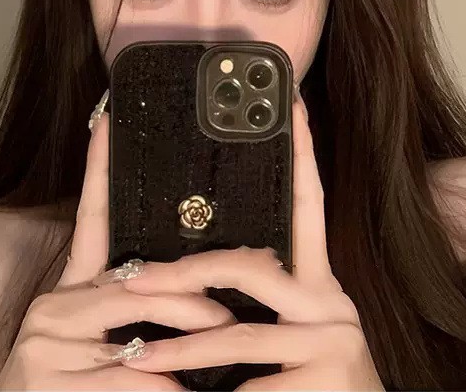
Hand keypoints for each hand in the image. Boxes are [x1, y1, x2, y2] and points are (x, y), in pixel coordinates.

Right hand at [0, 92, 234, 390]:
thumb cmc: (72, 386)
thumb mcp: (98, 337)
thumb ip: (131, 306)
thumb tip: (191, 283)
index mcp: (71, 290)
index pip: (91, 219)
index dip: (98, 168)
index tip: (108, 117)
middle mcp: (54, 306)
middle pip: (137, 284)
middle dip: (191, 299)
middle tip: (232, 311)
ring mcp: (44, 343)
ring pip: (137, 335)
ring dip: (186, 347)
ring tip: (220, 348)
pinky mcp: (44, 381)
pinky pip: (125, 379)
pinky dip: (161, 386)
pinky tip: (180, 389)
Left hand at [90, 91, 383, 390]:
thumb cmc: (309, 389)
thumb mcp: (287, 337)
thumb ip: (258, 305)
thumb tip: (198, 278)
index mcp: (319, 285)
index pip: (308, 205)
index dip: (303, 152)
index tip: (291, 103)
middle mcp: (332, 303)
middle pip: (250, 265)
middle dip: (185, 273)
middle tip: (132, 277)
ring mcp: (333, 341)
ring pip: (239, 332)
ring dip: (180, 349)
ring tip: (134, 358)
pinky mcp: (326, 379)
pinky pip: (248, 383)